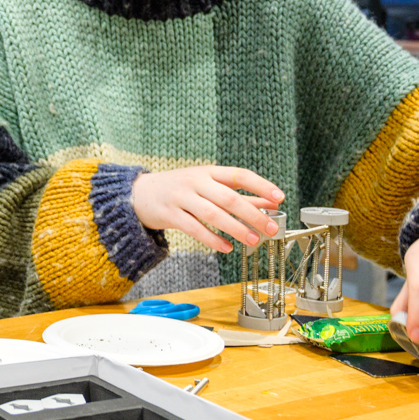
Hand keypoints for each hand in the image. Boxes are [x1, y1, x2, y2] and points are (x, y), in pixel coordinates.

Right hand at [129, 166, 283, 252]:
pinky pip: (194, 229)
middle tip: (271, 228)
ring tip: (253, 240)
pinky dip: (212, 239)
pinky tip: (227, 248)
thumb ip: (238, 195)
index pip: (239, 175)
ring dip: (236, 228)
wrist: (139, 194)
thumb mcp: (207, 186)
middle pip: (229, 197)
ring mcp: (181, 197)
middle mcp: (196, 182)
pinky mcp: (170, 214)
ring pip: (213, 214)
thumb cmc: (180, 190)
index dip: (261, 186)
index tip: (279, 197)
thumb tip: (270, 204)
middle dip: (253, 214)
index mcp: (209, 172)